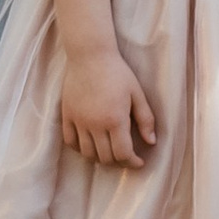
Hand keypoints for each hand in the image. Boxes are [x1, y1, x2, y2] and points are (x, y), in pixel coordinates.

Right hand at [59, 43, 156, 166]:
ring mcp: (78, 121)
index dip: (133, 163)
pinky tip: (90, 145)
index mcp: (115, 120)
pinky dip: (80, 149)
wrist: (90, 56)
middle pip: (105, 157)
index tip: (139, 162)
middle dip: (119, 162)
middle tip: (126, 157)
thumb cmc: (117, 73)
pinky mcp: (67, 116)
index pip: (123, 154)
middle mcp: (95, 124)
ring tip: (109, 153)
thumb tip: (151, 142)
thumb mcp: (137, 94)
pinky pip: (70, 141)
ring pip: (87, 153)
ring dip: (100, 158)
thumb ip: (146, 119)